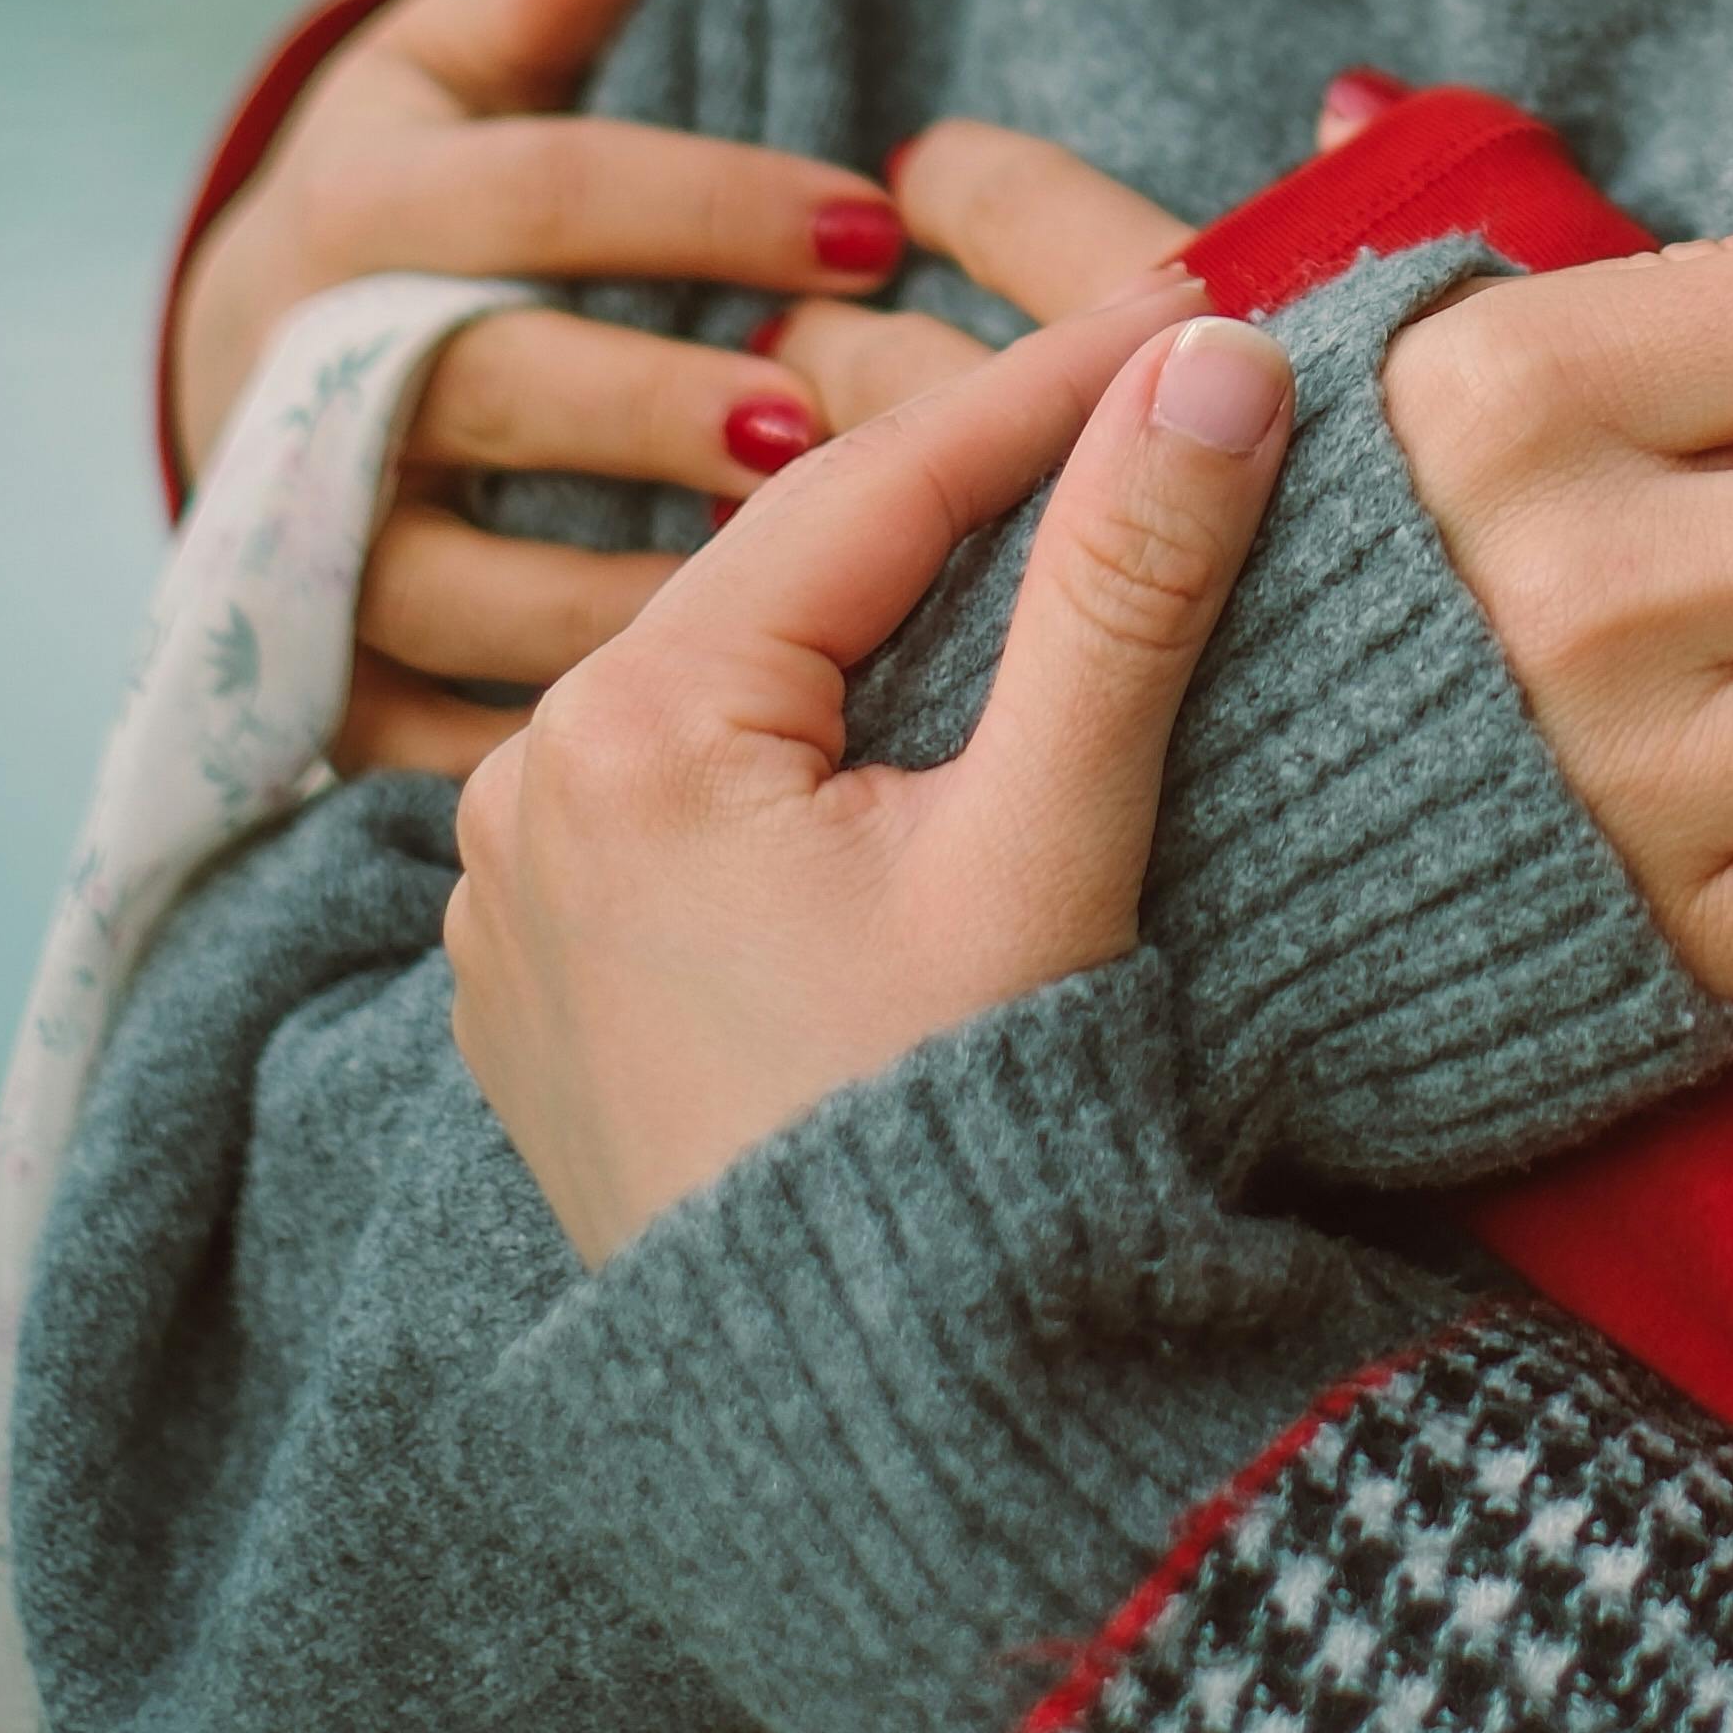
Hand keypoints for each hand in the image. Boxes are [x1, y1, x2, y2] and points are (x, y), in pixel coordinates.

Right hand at [173, 0, 984, 774]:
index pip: (538, 193)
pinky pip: (433, 731)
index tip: (878, 220)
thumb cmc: (414, 202)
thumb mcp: (442, 72)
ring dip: (628, 588)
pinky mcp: (318, 688)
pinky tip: (698, 729)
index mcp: (348, 217)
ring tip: (790, 593)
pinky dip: (557, 730)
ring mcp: (300, 549)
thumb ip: (533, 3)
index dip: (710, 202)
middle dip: (657, 405)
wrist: (247, 378)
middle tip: (819, 422)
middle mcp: (302, 385)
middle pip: (488, 387)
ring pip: (461, 582)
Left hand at [445, 296, 1297, 1261]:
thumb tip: (1218, 359)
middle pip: (801, 569)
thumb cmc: (951, 1143)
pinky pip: (698, 785)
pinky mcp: (548, 980)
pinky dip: (819, 727)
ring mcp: (515, 895)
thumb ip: (1126, 581)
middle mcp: (526, 791)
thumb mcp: (1052, 836)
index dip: (1051, 381)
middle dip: (979, 480)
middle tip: (1145, 381)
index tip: (1194, 297)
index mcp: (627, 732)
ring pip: (748, 668)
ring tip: (1061, 513)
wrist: (860, 1435)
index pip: (877, 484)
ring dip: (898, 601)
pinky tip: (929, 701)